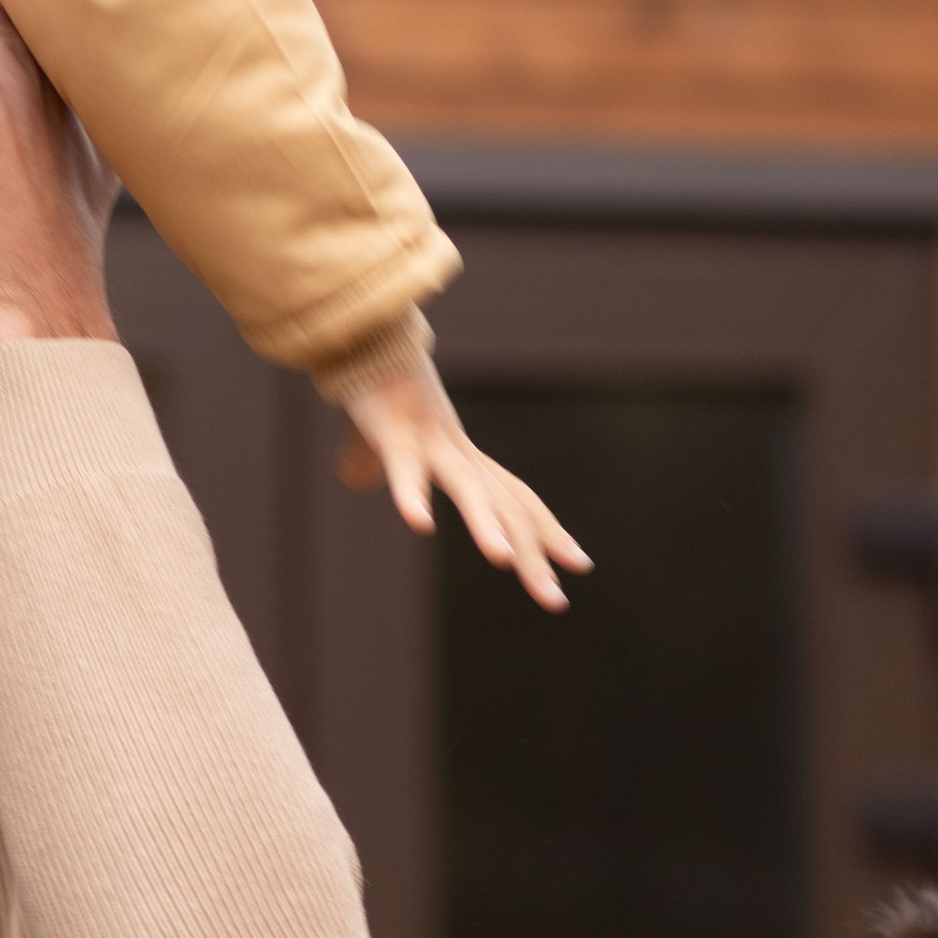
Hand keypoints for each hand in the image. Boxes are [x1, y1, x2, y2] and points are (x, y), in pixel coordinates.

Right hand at [336, 356, 589, 613]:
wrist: (362, 336)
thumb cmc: (372, 389)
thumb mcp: (375, 440)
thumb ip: (373, 465)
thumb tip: (356, 479)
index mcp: (462, 458)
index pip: (518, 498)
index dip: (549, 531)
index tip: (581, 564)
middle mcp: (457, 452)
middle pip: (505, 506)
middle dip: (534, 553)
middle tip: (557, 601)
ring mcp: (428, 442)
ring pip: (466, 488)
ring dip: (486, 525)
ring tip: (505, 562)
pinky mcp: (391, 433)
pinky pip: (405, 468)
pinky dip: (413, 494)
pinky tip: (421, 524)